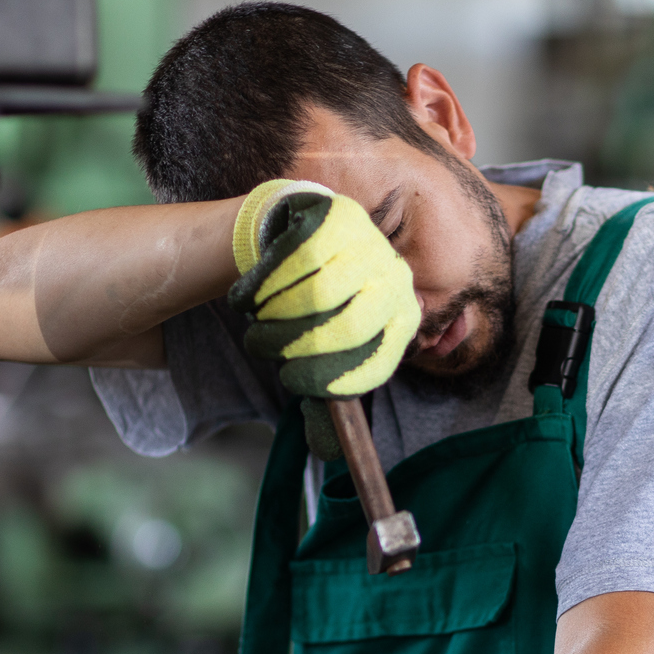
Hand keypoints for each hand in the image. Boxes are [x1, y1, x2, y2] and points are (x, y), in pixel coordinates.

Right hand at [229, 179, 419, 399]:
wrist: (303, 239)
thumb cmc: (316, 303)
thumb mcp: (329, 342)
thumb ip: (329, 384)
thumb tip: (325, 438)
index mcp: (402, 319)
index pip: (376, 362)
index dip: (331, 379)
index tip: (291, 382)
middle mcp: (397, 280)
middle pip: (349, 328)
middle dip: (295, 345)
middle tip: (259, 347)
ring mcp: (374, 244)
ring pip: (320, 292)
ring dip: (276, 313)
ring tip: (256, 317)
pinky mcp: (342, 215)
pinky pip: (300, 255)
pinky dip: (267, 281)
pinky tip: (250, 293)